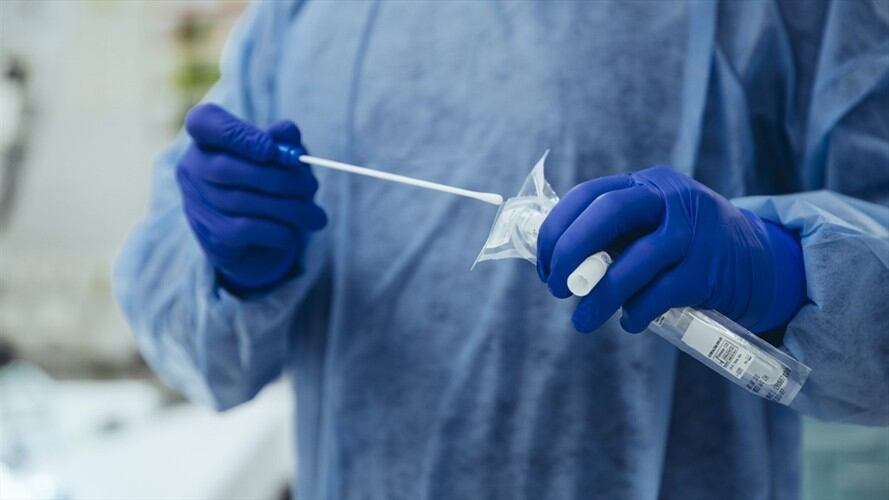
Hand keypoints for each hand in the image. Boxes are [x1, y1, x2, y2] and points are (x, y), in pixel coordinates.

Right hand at [176, 103, 325, 292]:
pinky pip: (245, 229)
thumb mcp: (282, 158)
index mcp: (207, 136)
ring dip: (287, 208)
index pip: (203, 122)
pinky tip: (294, 234)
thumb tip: (288, 132)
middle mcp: (192, 167)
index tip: (270, 149)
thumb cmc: (270, 183)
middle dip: (278, 178)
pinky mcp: (210, 233)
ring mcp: (196, 202)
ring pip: (240, 202)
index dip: (237, 135)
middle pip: (225, 169)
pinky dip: (276, 231)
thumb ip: (284, 141)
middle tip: (312, 186)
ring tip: (316, 215)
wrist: (257, 239)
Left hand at [536, 166, 805, 333]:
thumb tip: (554, 261)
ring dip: (598, 298)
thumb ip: (610, 235)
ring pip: (633, 263)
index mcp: (646, 185)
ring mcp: (693, 233)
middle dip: (569, 252)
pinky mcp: (708, 270)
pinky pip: (659, 295)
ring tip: (581, 322)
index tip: (543, 265)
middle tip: (555, 288)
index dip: (556, 231)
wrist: (760, 264)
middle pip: (608, 214)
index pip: (587, 194)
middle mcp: (670, 199)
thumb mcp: (651, 225)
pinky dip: (635, 313)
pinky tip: (629, 322)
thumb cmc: (686, 248)